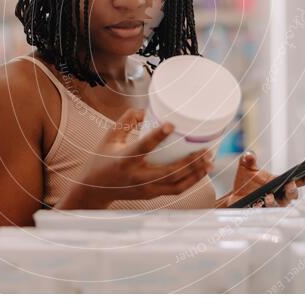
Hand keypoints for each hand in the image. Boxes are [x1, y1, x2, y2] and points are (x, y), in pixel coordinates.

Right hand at [61, 108, 213, 208]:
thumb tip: (146, 110)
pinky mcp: (150, 195)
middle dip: (191, 162)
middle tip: (206, 150)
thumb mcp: (109, 137)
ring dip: (195, 174)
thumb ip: (126, 120)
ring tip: (210, 161)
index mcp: (124, 159)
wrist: (94, 190)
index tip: (171, 125)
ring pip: (176, 184)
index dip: (157, 135)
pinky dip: (190, 181)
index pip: (143, 147)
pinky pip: (174, 190)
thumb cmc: (102, 159)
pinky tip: (201, 172)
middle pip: (169, 172)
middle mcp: (137, 176)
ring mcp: (145, 188)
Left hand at [219, 151, 304, 207]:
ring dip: (276, 200)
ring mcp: (274, 205)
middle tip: (290, 184)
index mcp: (283, 182)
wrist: (233, 198)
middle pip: (294, 194)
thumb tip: (249, 154)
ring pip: (281, 205)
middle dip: (293, 190)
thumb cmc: (244, 182)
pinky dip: (265, 206)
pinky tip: (260, 202)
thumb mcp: (246, 167)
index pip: (303, 179)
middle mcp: (281, 195)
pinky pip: (267, 211)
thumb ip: (249, 159)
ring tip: (269, 195)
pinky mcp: (264, 212)